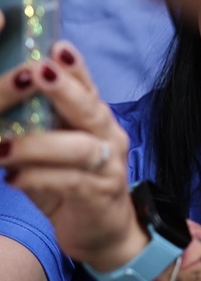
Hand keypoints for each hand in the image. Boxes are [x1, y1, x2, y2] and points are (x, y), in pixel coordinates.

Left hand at [0, 42, 145, 269]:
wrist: (106, 234)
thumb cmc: (76, 186)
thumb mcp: (59, 153)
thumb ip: (43, 129)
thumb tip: (8, 104)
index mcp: (99, 123)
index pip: (89, 88)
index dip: (76, 68)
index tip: (57, 46)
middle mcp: (110, 139)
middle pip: (90, 110)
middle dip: (64, 90)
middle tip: (38, 74)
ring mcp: (109, 168)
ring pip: (79, 148)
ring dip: (37, 145)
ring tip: (2, 148)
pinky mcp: (100, 196)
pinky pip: (70, 182)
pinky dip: (39, 178)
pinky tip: (13, 178)